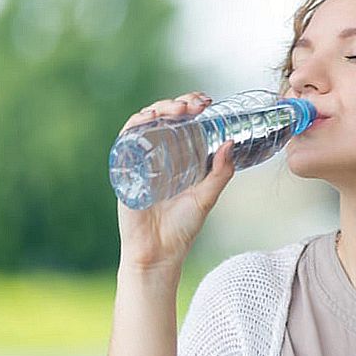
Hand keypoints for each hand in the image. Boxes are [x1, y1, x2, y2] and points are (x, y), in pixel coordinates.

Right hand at [116, 91, 235, 273]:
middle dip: (178, 103)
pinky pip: (126, 139)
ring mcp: (139, 159)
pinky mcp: (125, 169)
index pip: (182, 122)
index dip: (192, 106)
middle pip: (163, 117)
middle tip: (195, 105)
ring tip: (177, 110)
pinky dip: (136, 124)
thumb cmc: (181, 229)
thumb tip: (230, 143)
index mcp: (178, 157)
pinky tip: (149, 118)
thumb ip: (220, 173)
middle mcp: (157, 154)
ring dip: (160, 109)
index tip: (207, 102)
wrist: (158, 253)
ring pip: (144, 122)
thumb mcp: (206, 197)